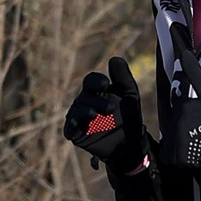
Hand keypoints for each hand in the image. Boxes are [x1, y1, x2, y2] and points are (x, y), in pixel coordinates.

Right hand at [64, 56, 148, 171]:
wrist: (131, 143)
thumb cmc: (129, 115)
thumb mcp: (130, 94)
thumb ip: (123, 77)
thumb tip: (114, 58)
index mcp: (96, 91)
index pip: (90, 81)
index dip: (96, 82)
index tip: (106, 84)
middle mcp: (85, 102)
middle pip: (84, 96)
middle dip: (96, 101)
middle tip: (111, 108)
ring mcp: (79, 118)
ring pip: (75, 111)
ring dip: (85, 111)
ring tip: (94, 115)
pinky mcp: (76, 134)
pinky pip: (69, 128)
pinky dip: (72, 125)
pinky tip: (79, 125)